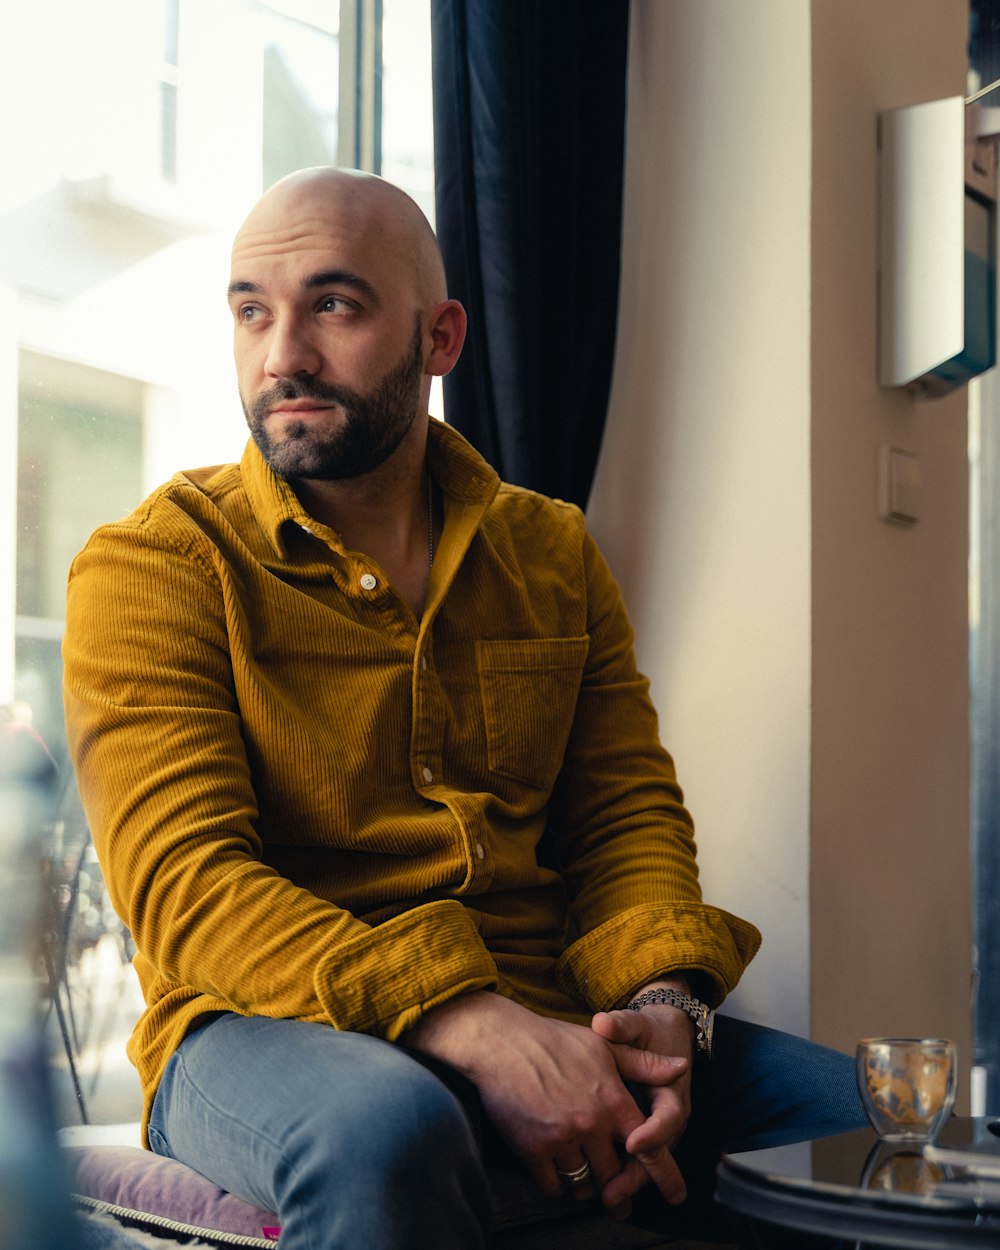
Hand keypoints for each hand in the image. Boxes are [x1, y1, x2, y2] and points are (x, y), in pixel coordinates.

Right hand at [403, 992, 688, 1210]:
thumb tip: (682, 1069)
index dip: (663, 1174)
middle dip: (615, 1183)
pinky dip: (557, 1183)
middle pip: (615, 1174)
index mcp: (612, 1099)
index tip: (675, 1196)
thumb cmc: (553, 1041)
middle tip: (613, 1189)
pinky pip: (554, 1186)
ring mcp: (562, 1138)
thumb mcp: (603, 1046)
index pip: (648, 1148)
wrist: (501, 1042)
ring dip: (585, 1184)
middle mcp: (591, 1123)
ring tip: (581, 1173)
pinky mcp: (533, 1149)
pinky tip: (555, 1169)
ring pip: (584, 1184)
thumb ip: (644, 1064)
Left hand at [591, 996, 694, 1211]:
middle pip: (658, 1152)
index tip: (631, 1142)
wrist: (661, 1035)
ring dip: (628, 1183)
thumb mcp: (636, 1025)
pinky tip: (599, 1192)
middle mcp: (670, 1116)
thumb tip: (603, 1024)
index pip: (667, 1117)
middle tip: (613, 1192)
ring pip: (647, 1163)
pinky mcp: (645, 1136)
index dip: (651, 1133)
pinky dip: (621, 1177)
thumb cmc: (647, 1031)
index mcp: (672, 1089)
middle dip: (637, 1174)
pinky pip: (637, 1161)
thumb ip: (622, 1025)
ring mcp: (659, 1130)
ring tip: (605, 1200)